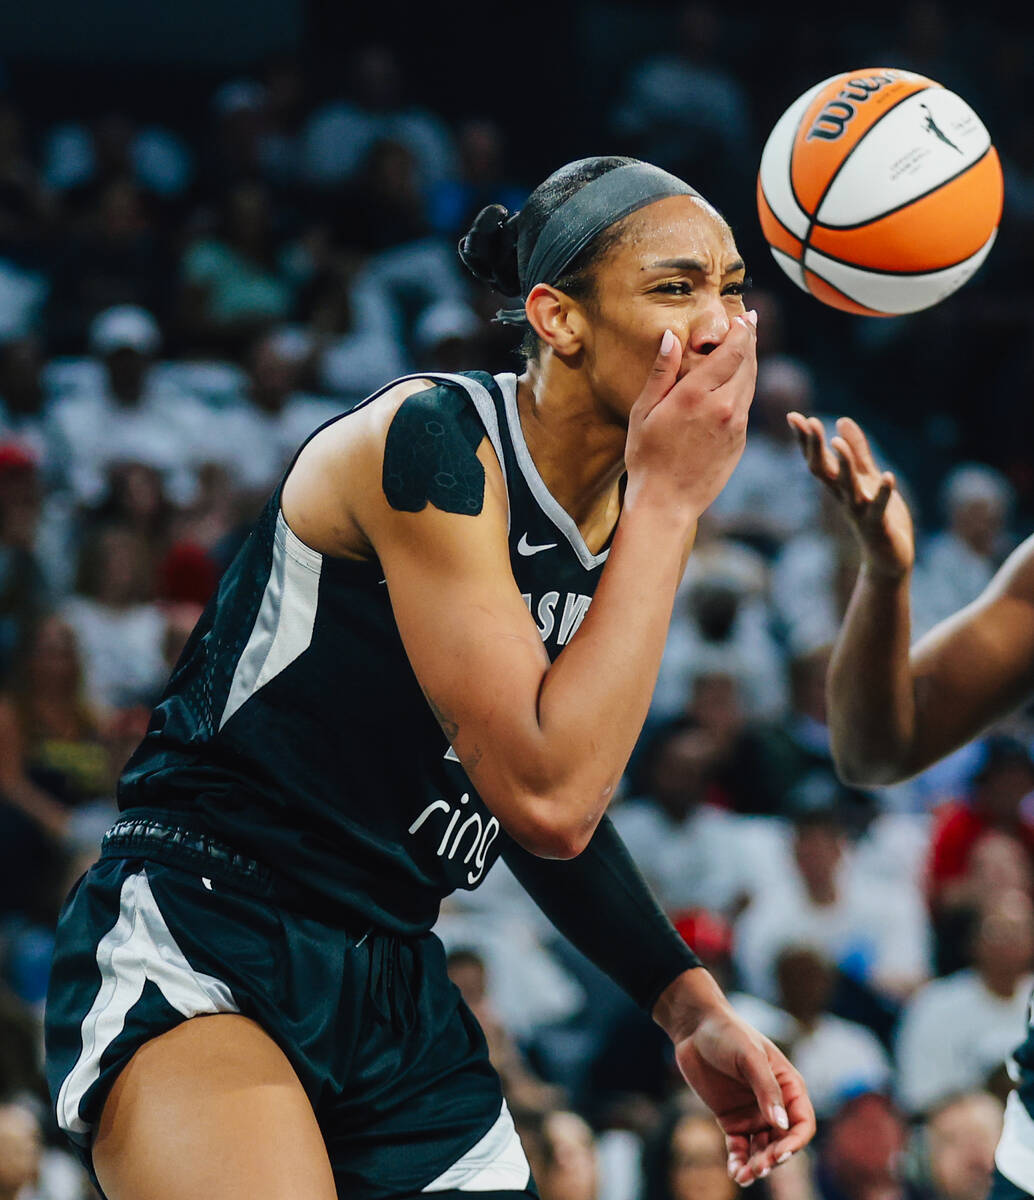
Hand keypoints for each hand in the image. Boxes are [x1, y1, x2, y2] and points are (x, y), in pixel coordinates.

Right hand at [625, 316, 756, 520]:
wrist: (667, 502)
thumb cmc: (647, 458)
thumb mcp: (644, 412)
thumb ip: (661, 372)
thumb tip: (672, 337)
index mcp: (696, 395)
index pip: (732, 351)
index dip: (742, 331)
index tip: (745, 316)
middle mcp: (723, 406)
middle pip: (747, 363)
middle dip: (750, 340)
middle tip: (750, 323)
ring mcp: (736, 425)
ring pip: (751, 383)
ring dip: (751, 362)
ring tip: (746, 347)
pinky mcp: (740, 441)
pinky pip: (746, 405)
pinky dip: (745, 387)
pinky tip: (736, 383)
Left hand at [673, 1007, 814, 1186]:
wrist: (693, 1026)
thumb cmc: (727, 1032)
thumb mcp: (749, 1056)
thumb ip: (766, 1089)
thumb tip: (782, 1125)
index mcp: (788, 1086)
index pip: (802, 1123)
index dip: (796, 1142)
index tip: (780, 1153)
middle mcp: (774, 1104)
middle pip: (783, 1142)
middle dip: (774, 1158)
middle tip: (758, 1168)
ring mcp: (753, 1113)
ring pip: (762, 1149)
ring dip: (757, 1165)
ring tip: (744, 1175)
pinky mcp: (731, 1119)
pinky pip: (739, 1147)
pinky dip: (738, 1162)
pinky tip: (735, 1173)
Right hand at [788, 412, 913, 579]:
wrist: (889, 557)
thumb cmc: (877, 516)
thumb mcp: (867, 477)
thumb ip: (857, 450)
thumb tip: (841, 420)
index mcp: (839, 485)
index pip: (817, 459)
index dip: (806, 439)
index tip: (794, 416)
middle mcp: (843, 497)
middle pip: (823, 470)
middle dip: (816, 447)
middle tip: (809, 422)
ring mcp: (859, 511)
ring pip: (847, 486)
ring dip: (843, 465)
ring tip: (836, 442)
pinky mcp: (878, 524)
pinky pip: (879, 507)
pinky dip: (884, 493)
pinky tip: (889, 476)